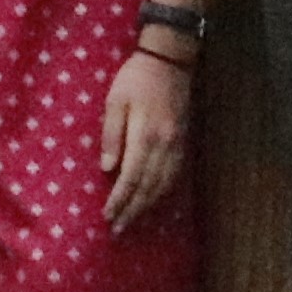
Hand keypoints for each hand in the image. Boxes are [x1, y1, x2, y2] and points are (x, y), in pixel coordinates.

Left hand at [99, 48, 196, 229]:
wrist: (170, 62)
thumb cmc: (135, 78)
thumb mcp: (115, 101)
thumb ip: (111, 135)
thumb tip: (107, 169)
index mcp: (145, 136)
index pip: (131, 177)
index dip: (120, 199)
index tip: (108, 216)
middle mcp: (165, 146)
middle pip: (149, 187)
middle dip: (133, 209)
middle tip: (118, 229)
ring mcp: (178, 146)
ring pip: (164, 184)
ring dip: (148, 205)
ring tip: (133, 220)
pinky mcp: (183, 143)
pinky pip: (174, 175)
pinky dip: (163, 192)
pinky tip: (154, 200)